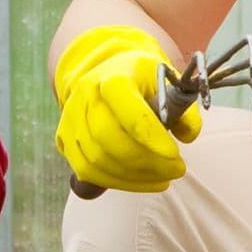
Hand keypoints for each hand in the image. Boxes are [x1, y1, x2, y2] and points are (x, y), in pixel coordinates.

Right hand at [53, 26, 202, 193]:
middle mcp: (86, 95)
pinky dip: (115, 183)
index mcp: (113, 76)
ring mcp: (70, 118)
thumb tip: (188, 135)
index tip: (175, 155)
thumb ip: (183, 108)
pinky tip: (140, 181)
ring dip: (133, 177)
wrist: (105, 69)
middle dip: (146, 162)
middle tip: (177, 170)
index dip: (152, 137)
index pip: (128, 111)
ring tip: (163, 179)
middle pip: (109, 138)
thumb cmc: (141, 79)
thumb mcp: (167, 81)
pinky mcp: (64, 138)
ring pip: (96, 160)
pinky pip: (85, 171)